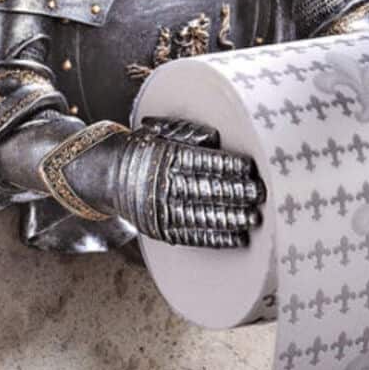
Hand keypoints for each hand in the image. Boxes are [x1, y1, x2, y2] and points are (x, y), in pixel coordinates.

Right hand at [140, 117, 264, 247]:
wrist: (108, 175)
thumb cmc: (145, 148)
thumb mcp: (161, 131)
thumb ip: (187, 133)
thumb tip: (215, 138)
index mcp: (164, 156)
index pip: (201, 162)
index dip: (227, 166)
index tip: (249, 168)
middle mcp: (161, 184)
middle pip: (204, 190)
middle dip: (235, 193)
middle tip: (260, 193)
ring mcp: (159, 210)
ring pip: (201, 216)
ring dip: (230, 218)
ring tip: (253, 218)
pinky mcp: (160, 229)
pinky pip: (191, 236)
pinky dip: (215, 238)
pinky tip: (236, 237)